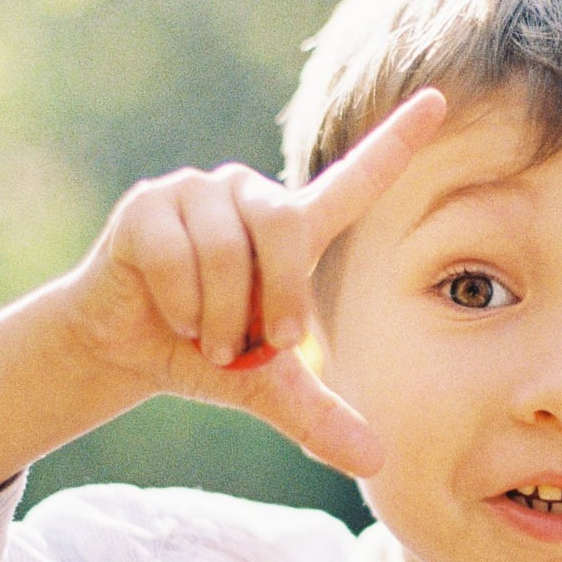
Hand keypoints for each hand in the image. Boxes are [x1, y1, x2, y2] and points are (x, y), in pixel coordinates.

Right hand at [62, 88, 447, 476]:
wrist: (120, 350)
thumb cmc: (203, 353)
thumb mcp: (267, 388)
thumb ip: (318, 416)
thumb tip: (378, 463)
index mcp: (292, 229)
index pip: (355, 179)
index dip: (397, 141)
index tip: (442, 97)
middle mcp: (250, 195)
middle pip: (287, 230)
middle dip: (274, 301)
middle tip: (251, 345)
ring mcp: (198, 191)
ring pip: (228, 253)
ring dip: (217, 315)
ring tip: (204, 333)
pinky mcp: (149, 202)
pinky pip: (176, 257)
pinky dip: (177, 305)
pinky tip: (164, 311)